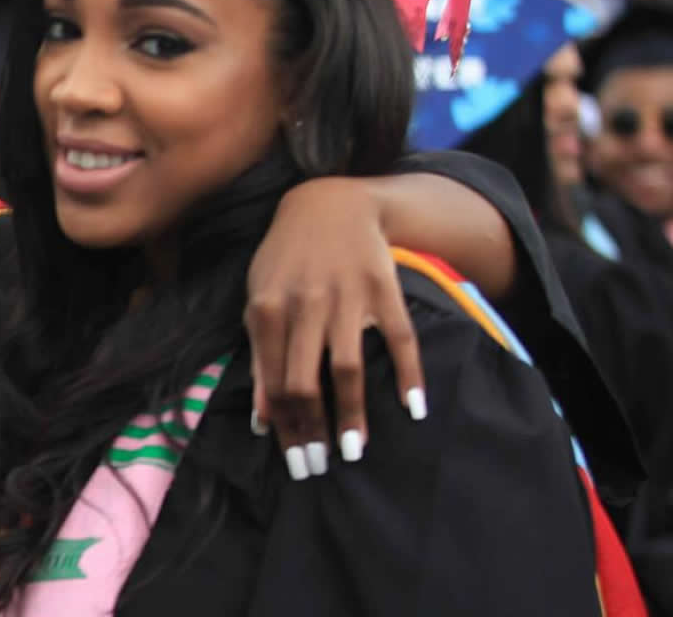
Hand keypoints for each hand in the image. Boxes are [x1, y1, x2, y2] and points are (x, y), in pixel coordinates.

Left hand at [245, 177, 425, 480]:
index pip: (274, 382)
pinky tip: (414, 408)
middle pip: (307, 381)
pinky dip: (409, 374)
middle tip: (321, 467)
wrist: (328, 204)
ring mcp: (347, 297)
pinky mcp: (384, 289)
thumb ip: (259, 357)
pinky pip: (400, 338)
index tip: (295, 461)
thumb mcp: (259, 300)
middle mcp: (306, 305)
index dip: (284, 426)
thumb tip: (262, 419)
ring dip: (352, 413)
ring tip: (355, 451)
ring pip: (349, 367)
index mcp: (267, 310)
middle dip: (313, 429)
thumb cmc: (285, 261)